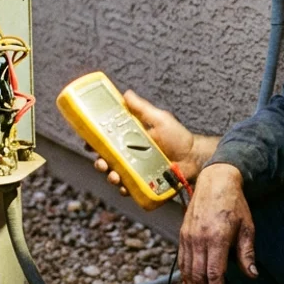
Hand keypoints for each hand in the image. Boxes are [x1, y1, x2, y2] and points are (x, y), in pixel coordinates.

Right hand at [92, 90, 215, 192]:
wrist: (194, 157)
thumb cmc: (178, 137)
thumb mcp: (159, 119)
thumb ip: (142, 108)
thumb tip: (126, 94)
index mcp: (130, 139)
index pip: (107, 141)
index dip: (95, 142)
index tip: (88, 142)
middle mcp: (131, 156)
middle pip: (107, 160)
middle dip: (100, 163)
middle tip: (101, 163)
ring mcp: (137, 171)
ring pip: (115, 175)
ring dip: (110, 176)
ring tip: (114, 176)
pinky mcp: (144, 184)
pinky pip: (129, 188)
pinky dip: (124, 189)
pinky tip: (124, 187)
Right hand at [178, 163, 256, 283]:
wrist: (215, 182)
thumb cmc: (235, 204)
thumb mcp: (247, 227)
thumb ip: (247, 253)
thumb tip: (252, 275)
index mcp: (216, 238)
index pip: (214, 273)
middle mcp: (199, 239)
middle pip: (199, 276)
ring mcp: (188, 237)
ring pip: (188, 271)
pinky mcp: (182, 235)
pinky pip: (182, 261)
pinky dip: (186, 277)